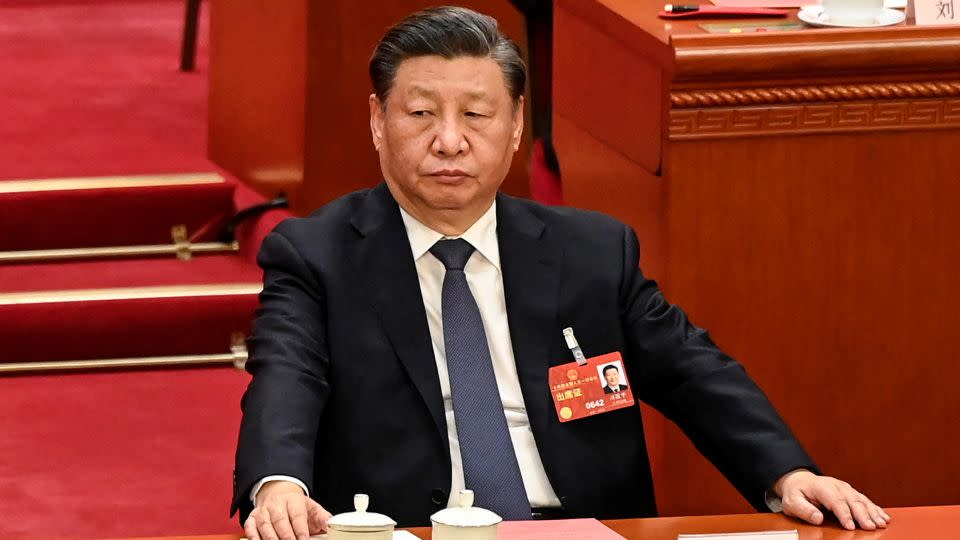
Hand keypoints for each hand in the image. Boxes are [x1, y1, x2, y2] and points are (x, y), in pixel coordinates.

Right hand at [244, 480, 332, 539]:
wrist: (278, 494)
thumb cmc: (296, 505)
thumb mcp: (312, 507)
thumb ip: (322, 517)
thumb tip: (331, 523)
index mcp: (293, 500)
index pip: (297, 515)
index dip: (300, 529)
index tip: (304, 539)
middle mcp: (276, 504)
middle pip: (280, 521)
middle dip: (286, 536)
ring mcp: (263, 511)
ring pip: (265, 525)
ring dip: (271, 539)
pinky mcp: (252, 518)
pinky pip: (249, 527)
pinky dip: (253, 536)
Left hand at [774, 469, 890, 530]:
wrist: (799, 481)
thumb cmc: (796, 493)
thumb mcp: (792, 501)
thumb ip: (803, 510)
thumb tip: (817, 518)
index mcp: (821, 487)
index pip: (835, 501)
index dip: (844, 514)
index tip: (850, 526)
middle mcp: (836, 486)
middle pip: (852, 500)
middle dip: (862, 514)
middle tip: (870, 527)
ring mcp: (845, 488)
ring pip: (861, 500)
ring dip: (872, 512)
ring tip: (881, 523)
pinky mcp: (851, 493)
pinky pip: (865, 500)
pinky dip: (876, 509)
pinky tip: (884, 517)